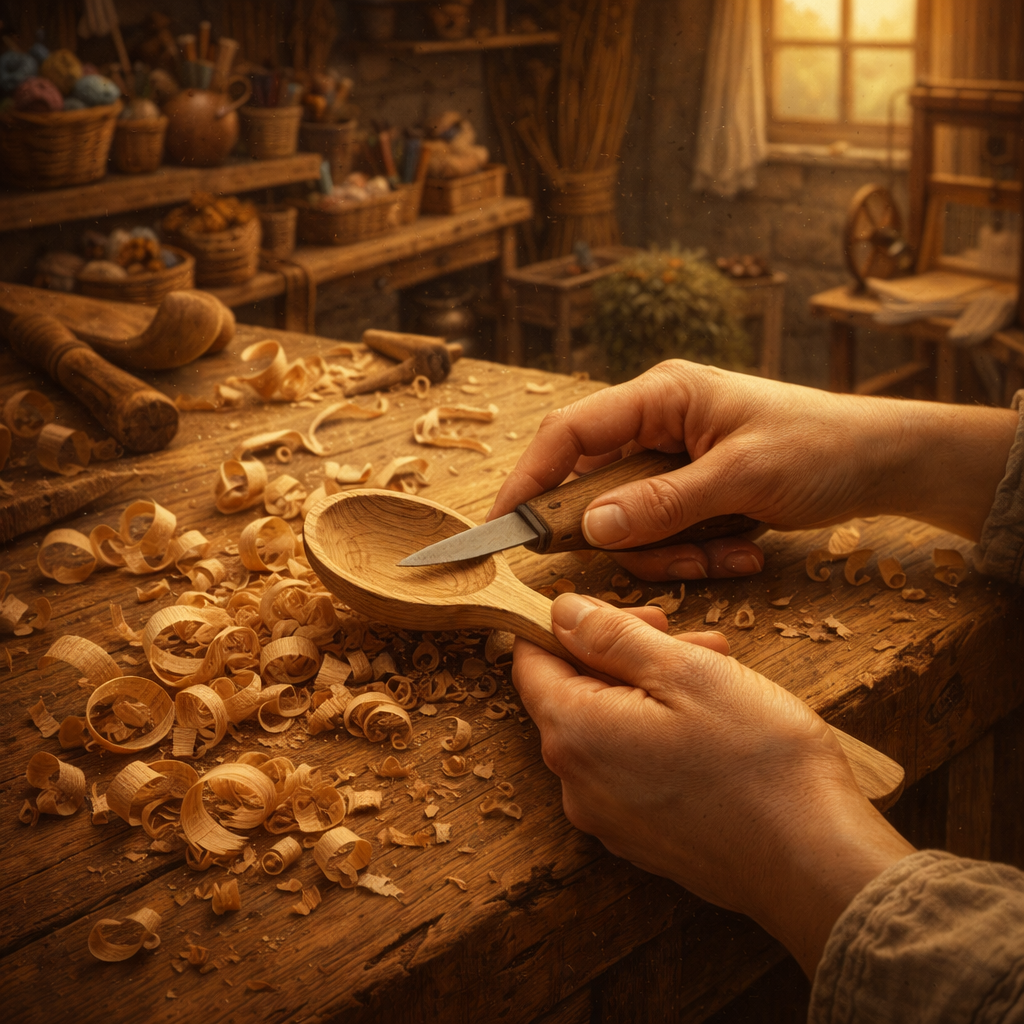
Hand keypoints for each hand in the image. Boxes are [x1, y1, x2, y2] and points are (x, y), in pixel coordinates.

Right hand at [490, 360, 1017, 580]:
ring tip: (733, 553)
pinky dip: (698, 554)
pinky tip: (744, 552)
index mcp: (660, 396)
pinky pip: (666, 535)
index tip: (504, 526)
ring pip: (632, 525)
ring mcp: (672, 462)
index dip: (529, 476)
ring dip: (676, 553)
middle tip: (682, 556)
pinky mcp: (690, 494)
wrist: (882, 463)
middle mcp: (656, 425)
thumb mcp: (741, 477)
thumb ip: (662, 502)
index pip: (570, 431)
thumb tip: (588, 527)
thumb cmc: (819, 447)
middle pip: (598, 492)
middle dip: (637, 537)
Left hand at [512, 593, 914, 976]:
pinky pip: (631, 769)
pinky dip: (660, 735)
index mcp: (575, 733)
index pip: (531, 662)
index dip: (572, 626)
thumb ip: (611, 636)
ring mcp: (608, 818)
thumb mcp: (684, 670)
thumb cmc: (758, 761)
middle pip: (574, 695)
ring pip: (610, 730)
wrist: (815, 863)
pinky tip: (713, 722)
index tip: (629, 616)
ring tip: (715, 672)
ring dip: (651, 691)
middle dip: (626, 655)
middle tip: (686, 639)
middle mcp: (577, 783)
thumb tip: (562, 613)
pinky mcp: (642, 838)